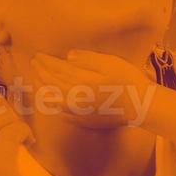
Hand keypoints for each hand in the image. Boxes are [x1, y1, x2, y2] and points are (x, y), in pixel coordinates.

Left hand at [29, 50, 154, 125]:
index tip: (38, 55)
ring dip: (44, 88)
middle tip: (34, 63)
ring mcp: (79, 111)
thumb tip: (68, 57)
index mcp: (80, 81)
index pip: (57, 69)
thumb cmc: (128, 81)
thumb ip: (87, 59)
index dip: (46, 62)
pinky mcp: (85, 120)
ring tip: (38, 79)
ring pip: (55, 99)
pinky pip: (63, 113)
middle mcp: (75, 98)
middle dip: (41, 72)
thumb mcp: (110, 63)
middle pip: (53, 84)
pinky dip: (54, 105)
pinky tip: (52, 102)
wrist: (141, 107)